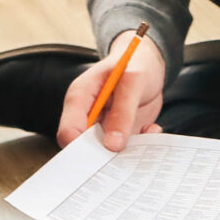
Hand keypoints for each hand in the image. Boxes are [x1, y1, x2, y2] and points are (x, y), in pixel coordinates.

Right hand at [56, 35, 167, 150]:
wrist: (149, 65)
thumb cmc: (134, 64)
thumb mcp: (132, 81)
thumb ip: (123, 112)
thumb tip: (113, 145)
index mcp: (80, 98)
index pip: (68, 131)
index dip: (81, 148)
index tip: (103, 154)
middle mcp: (88, 116)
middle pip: (85, 148)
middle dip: (104, 156)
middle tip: (125, 153)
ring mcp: (103, 127)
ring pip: (108, 153)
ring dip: (128, 151)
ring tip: (145, 136)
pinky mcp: (119, 134)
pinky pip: (127, 150)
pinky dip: (141, 146)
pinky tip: (151, 129)